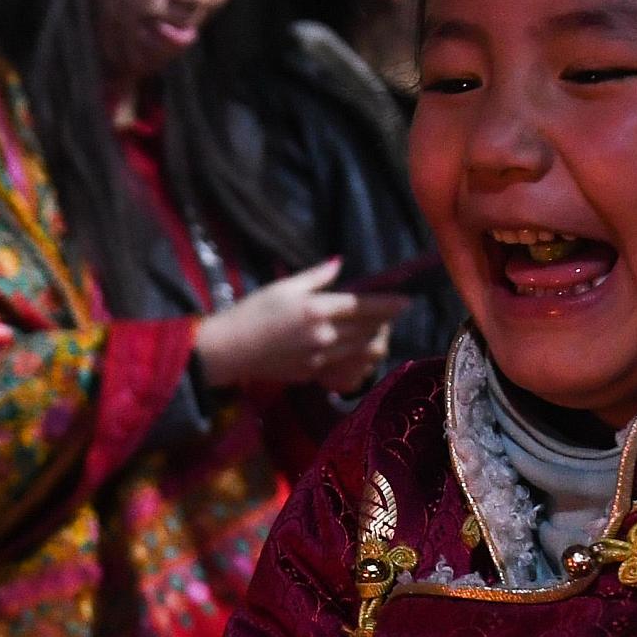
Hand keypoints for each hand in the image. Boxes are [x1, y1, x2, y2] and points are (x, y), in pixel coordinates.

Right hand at [194, 259, 409, 392]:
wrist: (229, 350)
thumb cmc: (251, 311)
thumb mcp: (283, 287)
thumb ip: (316, 276)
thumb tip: (339, 263)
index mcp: (317, 309)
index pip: (364, 306)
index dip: (389, 304)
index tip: (407, 301)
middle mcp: (324, 335)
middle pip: (368, 329)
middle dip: (385, 322)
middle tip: (392, 313)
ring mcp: (320, 358)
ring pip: (361, 350)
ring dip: (374, 340)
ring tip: (377, 331)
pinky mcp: (313, 373)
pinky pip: (345, 365)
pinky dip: (356, 357)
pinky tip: (355, 350)